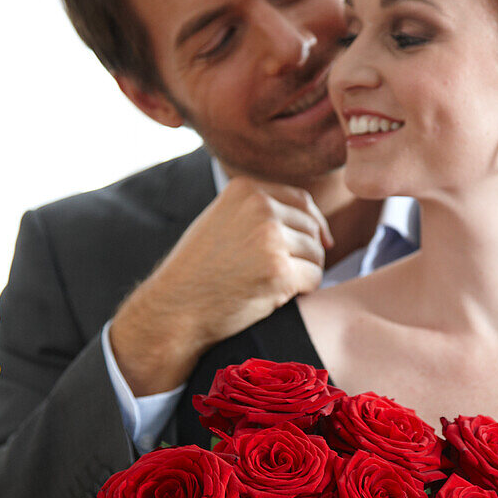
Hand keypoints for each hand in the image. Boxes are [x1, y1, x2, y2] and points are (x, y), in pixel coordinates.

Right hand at [109, 177, 332, 395]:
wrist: (175, 307)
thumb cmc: (200, 270)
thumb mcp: (223, 221)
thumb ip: (258, 211)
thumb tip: (315, 221)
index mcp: (246, 189)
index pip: (301, 201)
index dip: (315, 225)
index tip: (322, 243)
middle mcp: (260, 207)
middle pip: (311, 228)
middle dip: (307, 253)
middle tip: (285, 274)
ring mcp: (270, 238)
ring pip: (316, 253)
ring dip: (306, 272)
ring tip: (277, 285)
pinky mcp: (279, 271)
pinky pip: (315, 277)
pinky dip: (305, 290)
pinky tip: (280, 297)